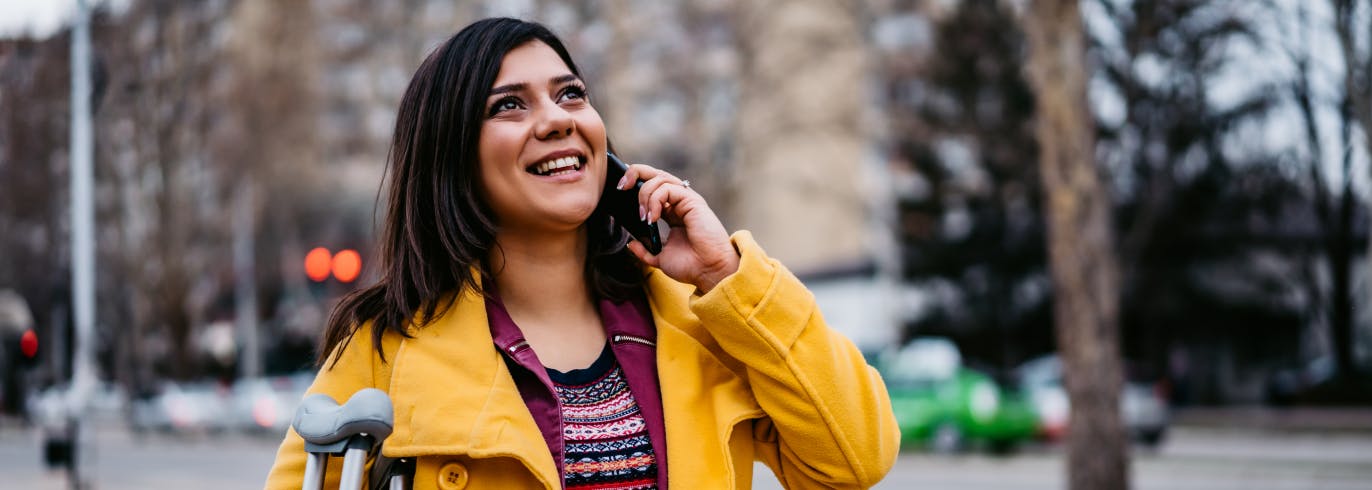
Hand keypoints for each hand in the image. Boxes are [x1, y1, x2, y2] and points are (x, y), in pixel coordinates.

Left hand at [616, 163, 738, 292]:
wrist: (708, 272)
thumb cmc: (690, 266)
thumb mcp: (659, 258)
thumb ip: (644, 251)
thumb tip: (630, 243)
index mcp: (672, 212)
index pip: (651, 187)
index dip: (634, 184)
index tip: (619, 191)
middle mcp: (679, 202)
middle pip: (654, 173)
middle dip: (634, 174)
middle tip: (621, 187)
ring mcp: (686, 200)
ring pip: (659, 178)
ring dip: (644, 195)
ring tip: (643, 217)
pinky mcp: (692, 200)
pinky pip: (667, 189)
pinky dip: (654, 200)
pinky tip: (652, 218)